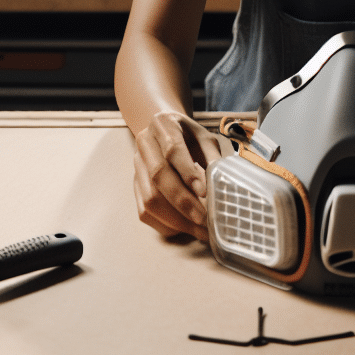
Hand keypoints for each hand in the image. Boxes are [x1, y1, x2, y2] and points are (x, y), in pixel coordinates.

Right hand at [132, 111, 222, 238]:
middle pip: (158, 176)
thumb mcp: (204, 137)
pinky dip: (164, 224)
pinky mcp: (134, 185)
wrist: (163, 129)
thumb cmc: (188, 135)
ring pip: (149, 197)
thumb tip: (220, 182)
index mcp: (163, 125)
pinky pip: (144, 211)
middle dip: (182, 201)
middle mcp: (144, 144)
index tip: (204, 192)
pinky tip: (183, 228)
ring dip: (175, 218)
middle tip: (203, 219)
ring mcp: (136, 166)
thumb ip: (212, 156)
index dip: (187, 171)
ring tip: (198, 229)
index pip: (172, 149)